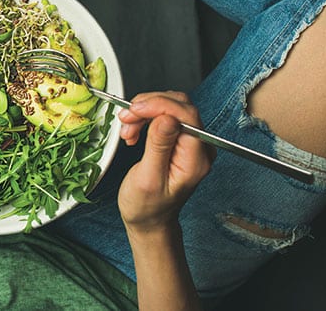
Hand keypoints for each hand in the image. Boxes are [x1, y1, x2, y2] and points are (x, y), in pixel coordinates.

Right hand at [117, 92, 212, 233]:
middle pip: (179, 106)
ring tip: (127, 129)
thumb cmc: (147, 207)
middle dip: (148, 107)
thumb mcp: (148, 179)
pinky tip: (134, 130)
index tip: (134, 110)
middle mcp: (199, 148)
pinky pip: (165, 115)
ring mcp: (191, 142)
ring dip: (144, 111)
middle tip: (126, 119)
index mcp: (195, 160)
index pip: (186, 116)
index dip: (159, 105)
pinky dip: (145, 117)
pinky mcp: (180, 139)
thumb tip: (167, 118)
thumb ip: (159, 146)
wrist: (149, 219)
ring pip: (171, 107)